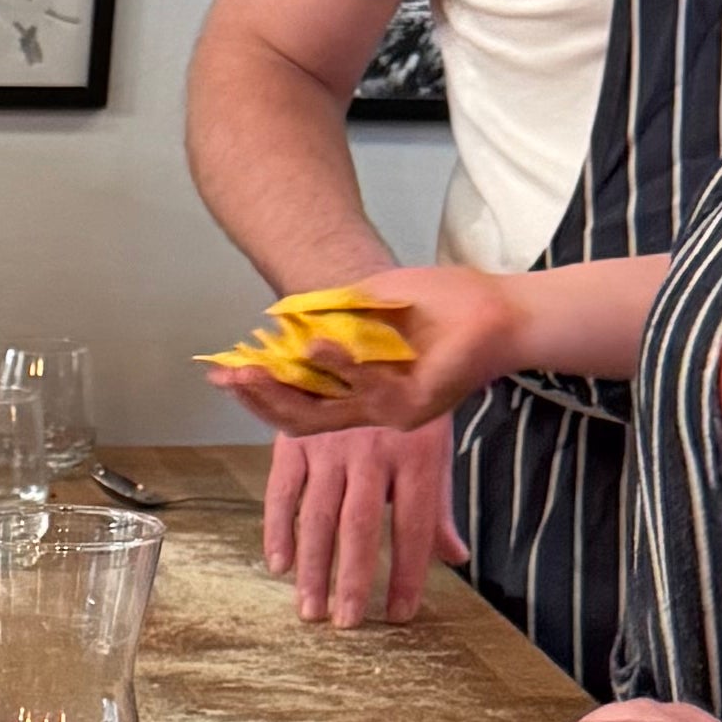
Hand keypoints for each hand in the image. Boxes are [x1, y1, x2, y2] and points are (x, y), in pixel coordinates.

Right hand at [239, 260, 535, 432]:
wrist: (500, 311)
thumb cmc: (442, 304)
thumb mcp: (373, 302)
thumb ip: (331, 314)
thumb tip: (282, 319)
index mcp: (357, 390)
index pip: (295, 400)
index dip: (256, 389)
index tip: (221, 369)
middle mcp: (370, 410)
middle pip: (299, 418)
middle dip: (258, 397)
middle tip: (225, 375)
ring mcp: (390, 412)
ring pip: (323, 416)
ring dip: (285, 392)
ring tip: (254, 368)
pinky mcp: (414, 406)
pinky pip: (366, 391)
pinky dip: (339, 366)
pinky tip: (316, 343)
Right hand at [258, 413, 464, 630]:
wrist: (362, 333)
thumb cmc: (404, 400)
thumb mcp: (431, 445)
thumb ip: (437, 504)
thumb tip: (452, 557)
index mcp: (417, 454)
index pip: (415, 526)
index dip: (408, 573)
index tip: (399, 614)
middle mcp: (373, 449)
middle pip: (362, 526)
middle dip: (352, 579)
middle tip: (346, 623)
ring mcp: (331, 442)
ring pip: (320, 514)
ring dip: (313, 567)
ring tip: (310, 609)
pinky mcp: (296, 436)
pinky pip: (283, 489)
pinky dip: (279, 529)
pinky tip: (279, 564)